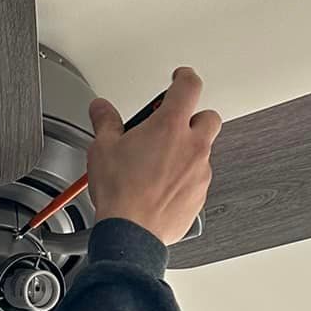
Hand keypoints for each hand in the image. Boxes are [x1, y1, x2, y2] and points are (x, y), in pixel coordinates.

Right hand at [87, 67, 221, 245]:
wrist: (131, 232)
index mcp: (170, 126)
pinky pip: (197, 179)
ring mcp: (199, 173)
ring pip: (203, 151)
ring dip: (187, 151)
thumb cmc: (121, 192)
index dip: (184, 77)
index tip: (179, 79)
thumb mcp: (102, 148)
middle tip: (171, 125)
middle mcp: (192, 146)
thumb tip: (101, 109)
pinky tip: (162, 186)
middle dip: (193, 117)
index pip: (189, 86)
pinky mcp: (199, 196)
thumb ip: (105, 121)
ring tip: (159, 163)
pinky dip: (184, 179)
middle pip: (208, 117)